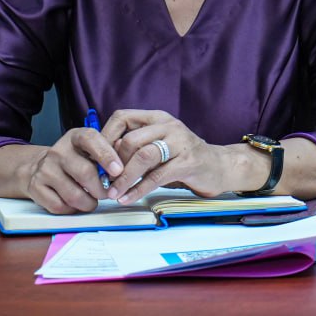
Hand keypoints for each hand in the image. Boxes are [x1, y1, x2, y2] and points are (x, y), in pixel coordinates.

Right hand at [20, 127, 124, 213]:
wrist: (42, 166)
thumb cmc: (77, 159)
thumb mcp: (91, 149)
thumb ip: (108, 153)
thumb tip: (126, 165)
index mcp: (76, 136)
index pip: (91, 140)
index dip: (107, 156)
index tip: (118, 171)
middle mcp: (58, 151)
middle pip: (85, 173)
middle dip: (101, 188)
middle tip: (109, 193)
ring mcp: (45, 169)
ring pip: (73, 194)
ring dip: (89, 203)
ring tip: (94, 201)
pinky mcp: (35, 187)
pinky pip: (59, 206)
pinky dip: (73, 209)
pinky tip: (77, 204)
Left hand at [100, 109, 244, 202]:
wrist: (218, 166)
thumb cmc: (181, 157)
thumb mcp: (158, 144)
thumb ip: (135, 146)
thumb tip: (102, 159)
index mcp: (157, 118)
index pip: (122, 117)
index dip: (105, 137)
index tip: (97, 159)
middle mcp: (169, 126)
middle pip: (131, 140)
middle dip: (113, 164)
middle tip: (105, 181)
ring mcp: (181, 142)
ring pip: (143, 156)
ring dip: (124, 178)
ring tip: (113, 193)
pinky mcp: (188, 162)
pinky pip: (157, 176)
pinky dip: (139, 189)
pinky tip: (128, 198)